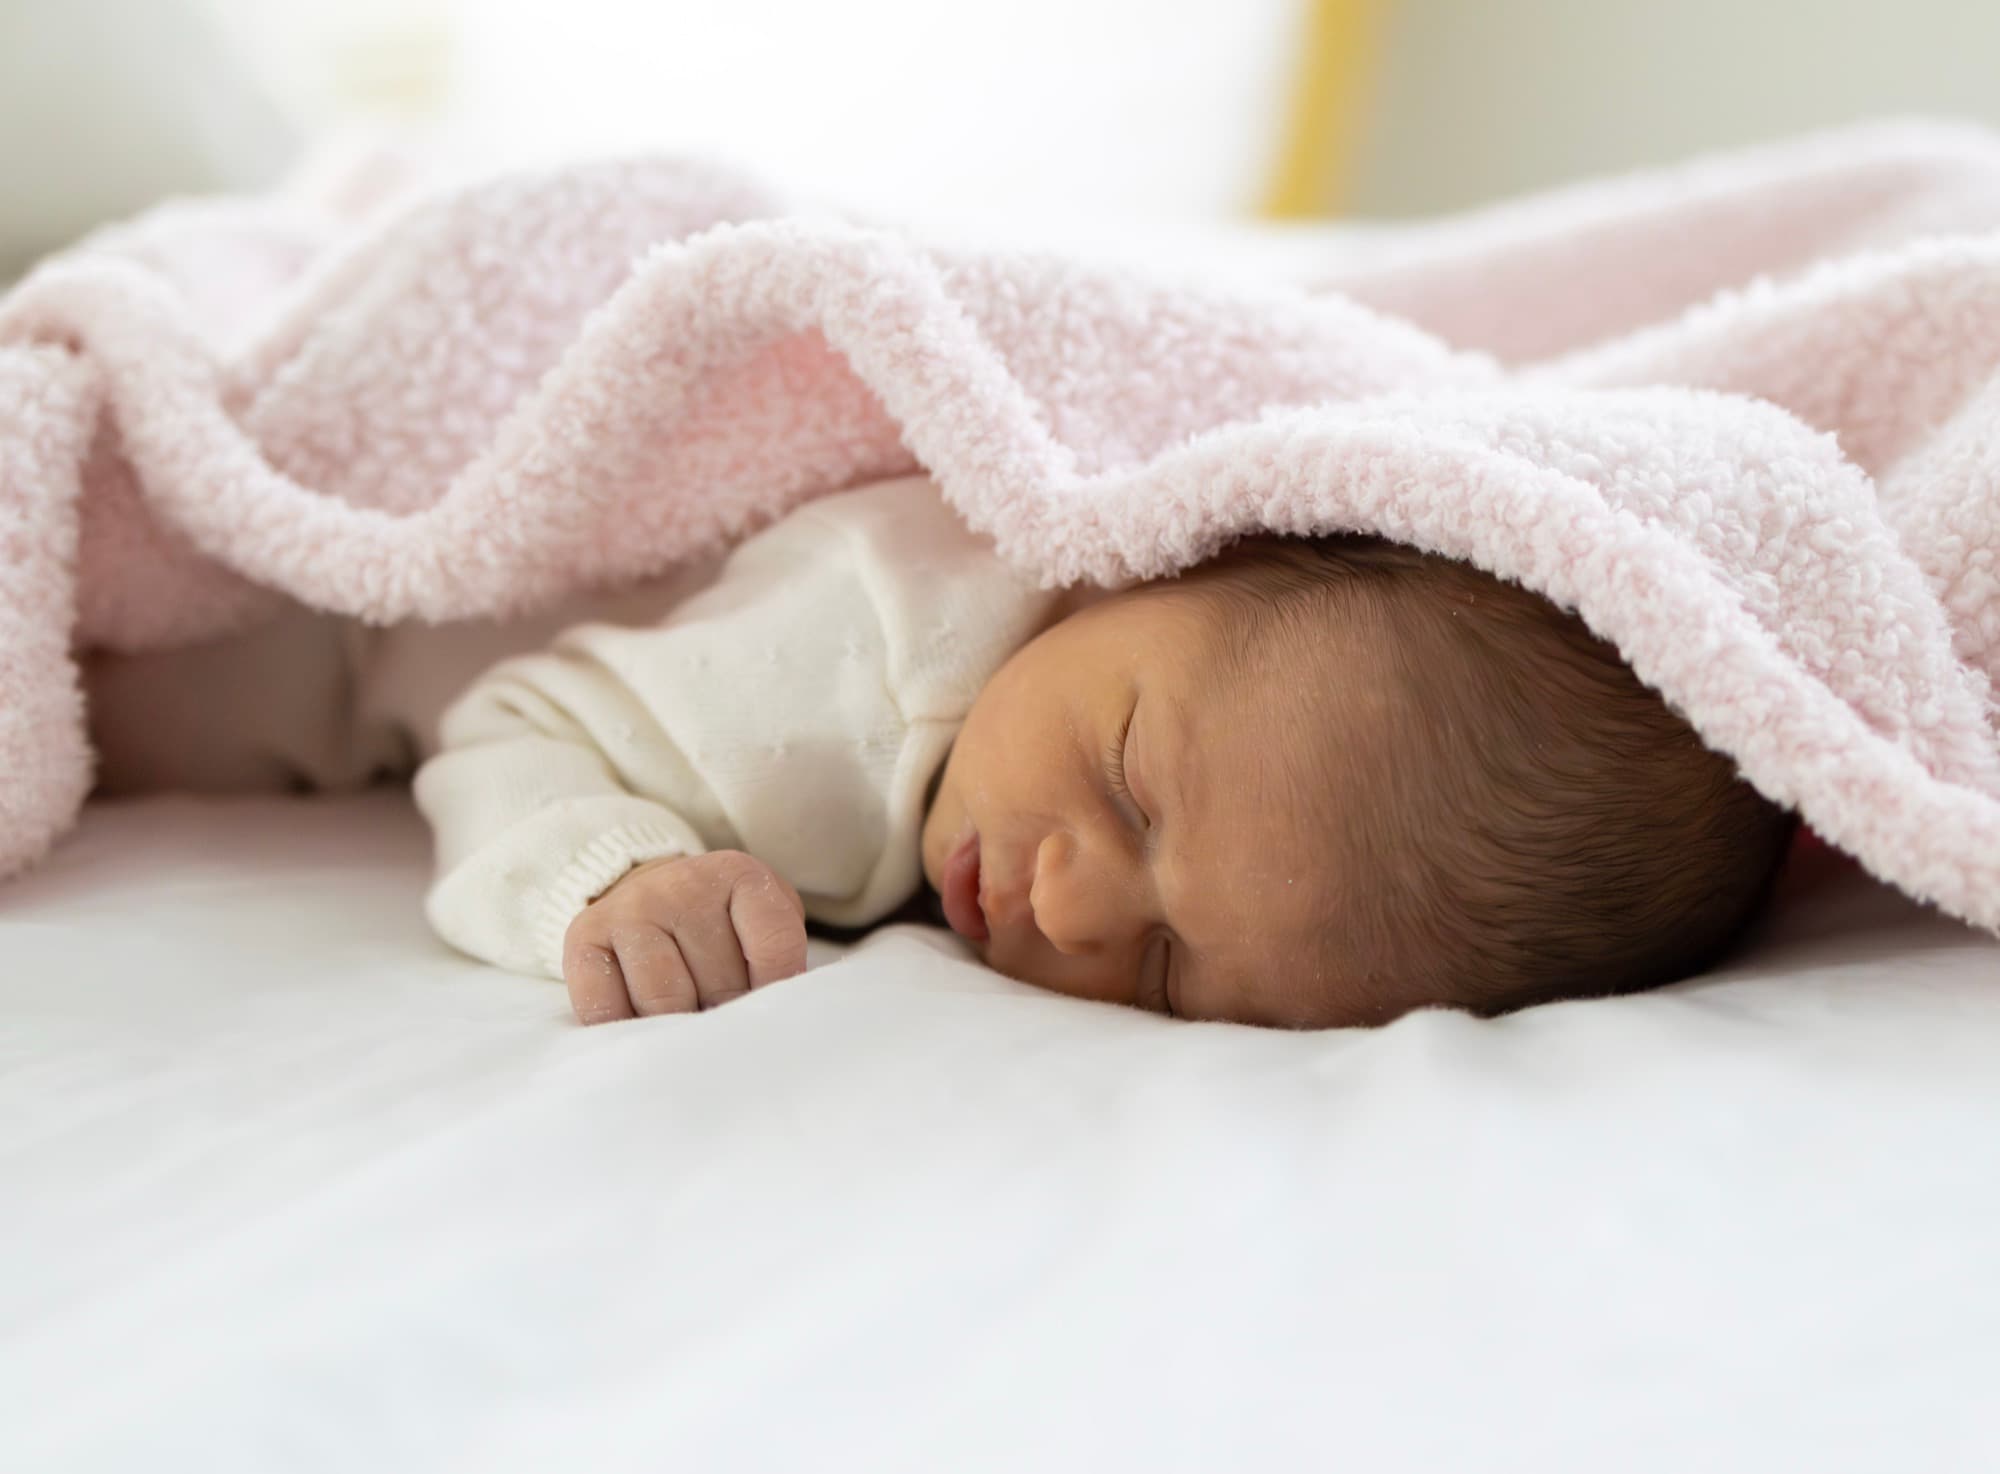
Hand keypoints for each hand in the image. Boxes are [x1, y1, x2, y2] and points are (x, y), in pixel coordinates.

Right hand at [561, 851, 807, 1023]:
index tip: (767, 1008)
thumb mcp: (759, 924)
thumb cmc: (717, 926)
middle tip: (718, 1015)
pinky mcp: (583, 936)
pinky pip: (606, 1009)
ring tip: (682, 1020)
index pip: (775, 945)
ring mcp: (630, 909)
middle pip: (722, 985)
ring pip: (665, 1002)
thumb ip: (777, 958)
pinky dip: (625, 1029)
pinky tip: (638, 1021)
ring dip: (677, 1026)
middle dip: (725, 1015)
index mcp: (738, 875)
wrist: (645, 896)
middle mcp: (681, 884)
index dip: (777, 990)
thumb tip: (768, 1019)